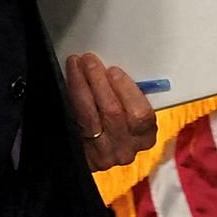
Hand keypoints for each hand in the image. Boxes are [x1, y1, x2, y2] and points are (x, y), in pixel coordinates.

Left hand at [65, 53, 155, 170]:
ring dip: (82, 85)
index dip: (127, 90)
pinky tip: (71, 80)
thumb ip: (128, 95)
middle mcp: (126, 148)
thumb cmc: (116, 124)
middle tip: (90, 62)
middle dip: (100, 82)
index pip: (142, 115)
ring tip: (78, 66)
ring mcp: (104, 153)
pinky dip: (73, 96)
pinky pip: (77, 120)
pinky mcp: (84, 154)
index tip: (113, 71)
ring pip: (91, 116)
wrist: (94, 155)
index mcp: (146, 134)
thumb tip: (113, 70)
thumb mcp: (130, 111)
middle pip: (114, 113)